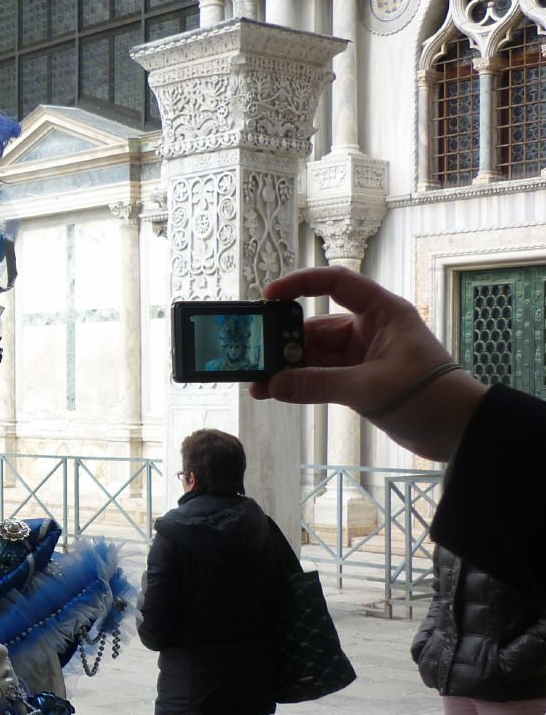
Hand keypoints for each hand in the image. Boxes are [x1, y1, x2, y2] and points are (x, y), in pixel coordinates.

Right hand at [249, 267, 486, 461]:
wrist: (457, 431)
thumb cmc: (430, 396)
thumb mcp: (371, 388)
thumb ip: (319, 385)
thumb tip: (274, 385)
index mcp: (382, 313)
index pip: (336, 283)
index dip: (301, 284)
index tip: (269, 297)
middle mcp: (368, 329)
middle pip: (315, 325)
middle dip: (284, 341)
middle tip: (255, 354)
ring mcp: (360, 355)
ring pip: (313, 354)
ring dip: (286, 367)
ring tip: (258, 382)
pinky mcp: (356, 380)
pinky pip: (318, 375)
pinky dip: (297, 383)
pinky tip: (274, 391)